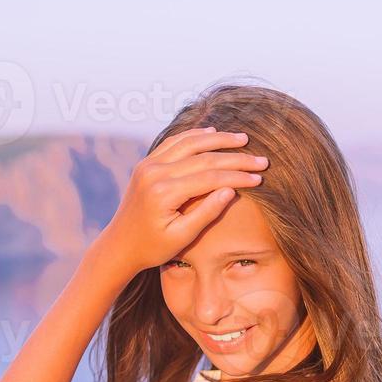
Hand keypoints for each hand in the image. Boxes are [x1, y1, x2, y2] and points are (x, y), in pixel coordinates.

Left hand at [95, 127, 268, 273]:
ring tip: (242, 139)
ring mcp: (148, 165)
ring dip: (218, 139)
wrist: (120, 245)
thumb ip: (206, 213)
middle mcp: (154, 173)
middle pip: (203, 157)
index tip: (260, 177)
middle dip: (235, 157)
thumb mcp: (182, 237)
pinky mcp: (146, 163)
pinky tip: (212, 133)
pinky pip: (174, 142)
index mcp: (163, 193)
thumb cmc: (152, 248)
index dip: (238, 176)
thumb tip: (231, 190)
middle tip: (261, 159)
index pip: (210, 177)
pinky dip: (194, 136)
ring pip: (189, 143)